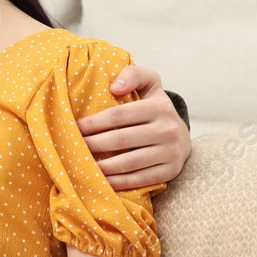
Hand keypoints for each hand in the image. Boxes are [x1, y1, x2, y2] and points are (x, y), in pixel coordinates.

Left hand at [75, 63, 191, 189]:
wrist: (181, 136)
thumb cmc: (155, 108)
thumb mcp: (150, 84)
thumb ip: (133, 75)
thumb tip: (114, 87)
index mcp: (159, 107)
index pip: (119, 115)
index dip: (94, 122)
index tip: (76, 127)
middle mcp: (168, 130)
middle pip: (120, 140)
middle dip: (93, 144)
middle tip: (75, 147)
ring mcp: (171, 153)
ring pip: (128, 163)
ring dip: (102, 166)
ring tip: (84, 165)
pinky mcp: (170, 171)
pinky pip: (139, 179)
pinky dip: (118, 182)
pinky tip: (102, 180)